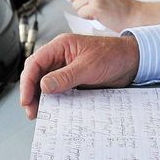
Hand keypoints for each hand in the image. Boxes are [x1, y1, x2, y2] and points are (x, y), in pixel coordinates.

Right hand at [19, 33, 139, 119]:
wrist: (132, 61)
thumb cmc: (113, 55)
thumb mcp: (89, 66)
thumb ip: (66, 76)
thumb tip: (44, 86)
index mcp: (60, 46)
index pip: (35, 62)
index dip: (27, 81)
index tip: (26, 99)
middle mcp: (60, 57)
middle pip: (36, 74)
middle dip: (31, 92)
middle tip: (31, 110)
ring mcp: (66, 69)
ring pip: (45, 84)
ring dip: (40, 98)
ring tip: (39, 113)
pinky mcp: (73, 80)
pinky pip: (58, 90)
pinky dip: (53, 100)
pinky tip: (53, 110)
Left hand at [66, 0, 140, 31]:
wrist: (130, 14)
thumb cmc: (114, 2)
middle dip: (76, 0)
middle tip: (90, 3)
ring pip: (74, 4)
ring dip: (83, 9)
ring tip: (96, 7)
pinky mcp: (96, 6)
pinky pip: (80, 13)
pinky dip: (87, 16)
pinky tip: (98, 13)